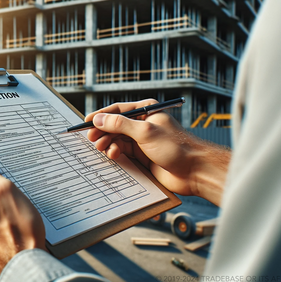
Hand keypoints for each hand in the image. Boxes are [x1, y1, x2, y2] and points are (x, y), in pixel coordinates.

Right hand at [85, 99, 229, 205]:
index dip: (101, 115)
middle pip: (115, 125)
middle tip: (92, 139)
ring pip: (116, 139)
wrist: (193, 171)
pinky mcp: (141, 155)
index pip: (118, 110)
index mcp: (146, 111)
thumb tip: (99, 119)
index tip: (86, 122)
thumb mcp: (145, 132)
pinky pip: (122, 151)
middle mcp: (143, 124)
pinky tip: (115, 155)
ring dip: (108, 143)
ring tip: (103, 148)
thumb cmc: (176, 147)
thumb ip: (120, 125)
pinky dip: (115, 153)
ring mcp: (142, 140)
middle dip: (102, 131)